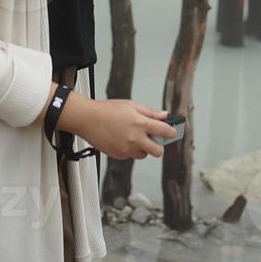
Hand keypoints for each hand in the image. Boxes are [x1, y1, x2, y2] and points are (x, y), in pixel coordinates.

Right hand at [58, 95, 176, 159]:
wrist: (87, 119)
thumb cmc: (107, 110)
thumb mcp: (131, 105)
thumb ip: (150, 112)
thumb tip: (164, 116)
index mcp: (140, 123)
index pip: (164, 131)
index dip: (171, 132)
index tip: (173, 132)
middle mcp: (135, 139)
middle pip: (158, 151)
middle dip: (159, 146)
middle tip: (154, 139)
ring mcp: (127, 149)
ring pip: (144, 155)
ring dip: (143, 148)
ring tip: (133, 137)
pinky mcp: (119, 155)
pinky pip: (131, 156)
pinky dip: (130, 150)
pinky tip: (122, 139)